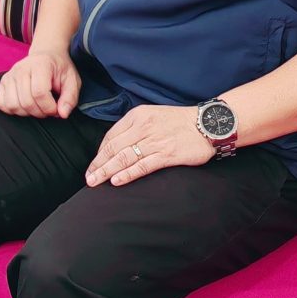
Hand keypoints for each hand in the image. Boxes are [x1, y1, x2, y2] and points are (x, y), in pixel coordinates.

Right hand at [0, 48, 80, 118]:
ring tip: (37, 106)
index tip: (57, 108)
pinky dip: (13, 110)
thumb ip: (70, 97)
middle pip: (26, 102)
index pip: (39, 93)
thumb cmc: (59, 69)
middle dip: (40, 112)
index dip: (49, 107)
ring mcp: (10, 75)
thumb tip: (63, 114)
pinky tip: (25, 105)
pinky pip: (2, 104)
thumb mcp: (72, 80)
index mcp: (40, 65)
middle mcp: (21, 68)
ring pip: (13, 105)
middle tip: (49, 108)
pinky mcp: (3, 83)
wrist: (46, 55)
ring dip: (27, 113)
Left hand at [84, 104, 212, 187]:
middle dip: (98, 164)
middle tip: (88, 178)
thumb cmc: (180, 121)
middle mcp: (143, 127)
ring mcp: (154, 141)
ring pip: (124, 158)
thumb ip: (135, 128)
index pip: (111, 136)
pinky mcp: (166, 154)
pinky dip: (127, 174)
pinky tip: (117, 181)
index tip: (94, 165)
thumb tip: (118, 146)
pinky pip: (142, 166)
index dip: (100, 153)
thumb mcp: (153, 116)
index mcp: (137, 116)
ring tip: (95, 182)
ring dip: (107, 171)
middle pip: (113, 148)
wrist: (208, 123)